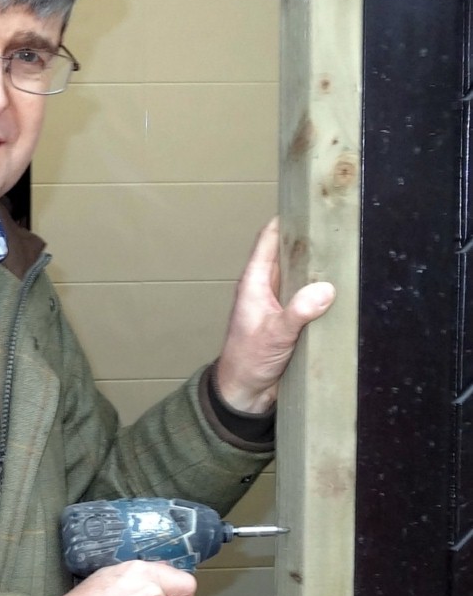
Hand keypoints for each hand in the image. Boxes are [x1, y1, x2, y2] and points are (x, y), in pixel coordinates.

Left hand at [214, 217, 335, 413]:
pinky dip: (325, 290)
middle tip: (342, 224)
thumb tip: (325, 289)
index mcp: (254, 284)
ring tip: (351, 249)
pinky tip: (347, 286)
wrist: (245, 394)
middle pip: (290, 254)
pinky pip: (310, 297)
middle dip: (311, 240)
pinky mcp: (292, 320)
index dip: (286, 219)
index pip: (269, 240)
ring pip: (303, 275)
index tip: (309, 202)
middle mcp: (267, 288)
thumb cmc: (249, 362)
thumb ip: (298, 312)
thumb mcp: (275, 335)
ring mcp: (280, 303)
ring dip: (321, 266)